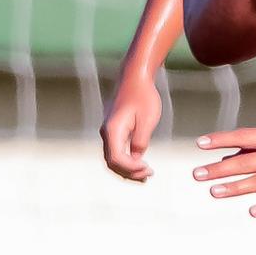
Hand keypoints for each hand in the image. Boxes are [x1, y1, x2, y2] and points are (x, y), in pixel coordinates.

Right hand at [101, 65, 166, 182]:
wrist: (135, 78)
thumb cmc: (143, 96)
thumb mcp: (147, 120)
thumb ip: (140, 141)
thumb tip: (136, 158)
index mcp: (113, 130)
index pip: (116, 158)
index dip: (131, 168)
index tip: (148, 169)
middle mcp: (107, 132)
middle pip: (112, 162)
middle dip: (129, 172)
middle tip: (148, 176)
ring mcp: (109, 132)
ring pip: (113, 158)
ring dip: (127, 169)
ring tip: (145, 175)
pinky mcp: (114, 131)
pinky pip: (116, 151)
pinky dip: (126, 161)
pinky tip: (139, 164)